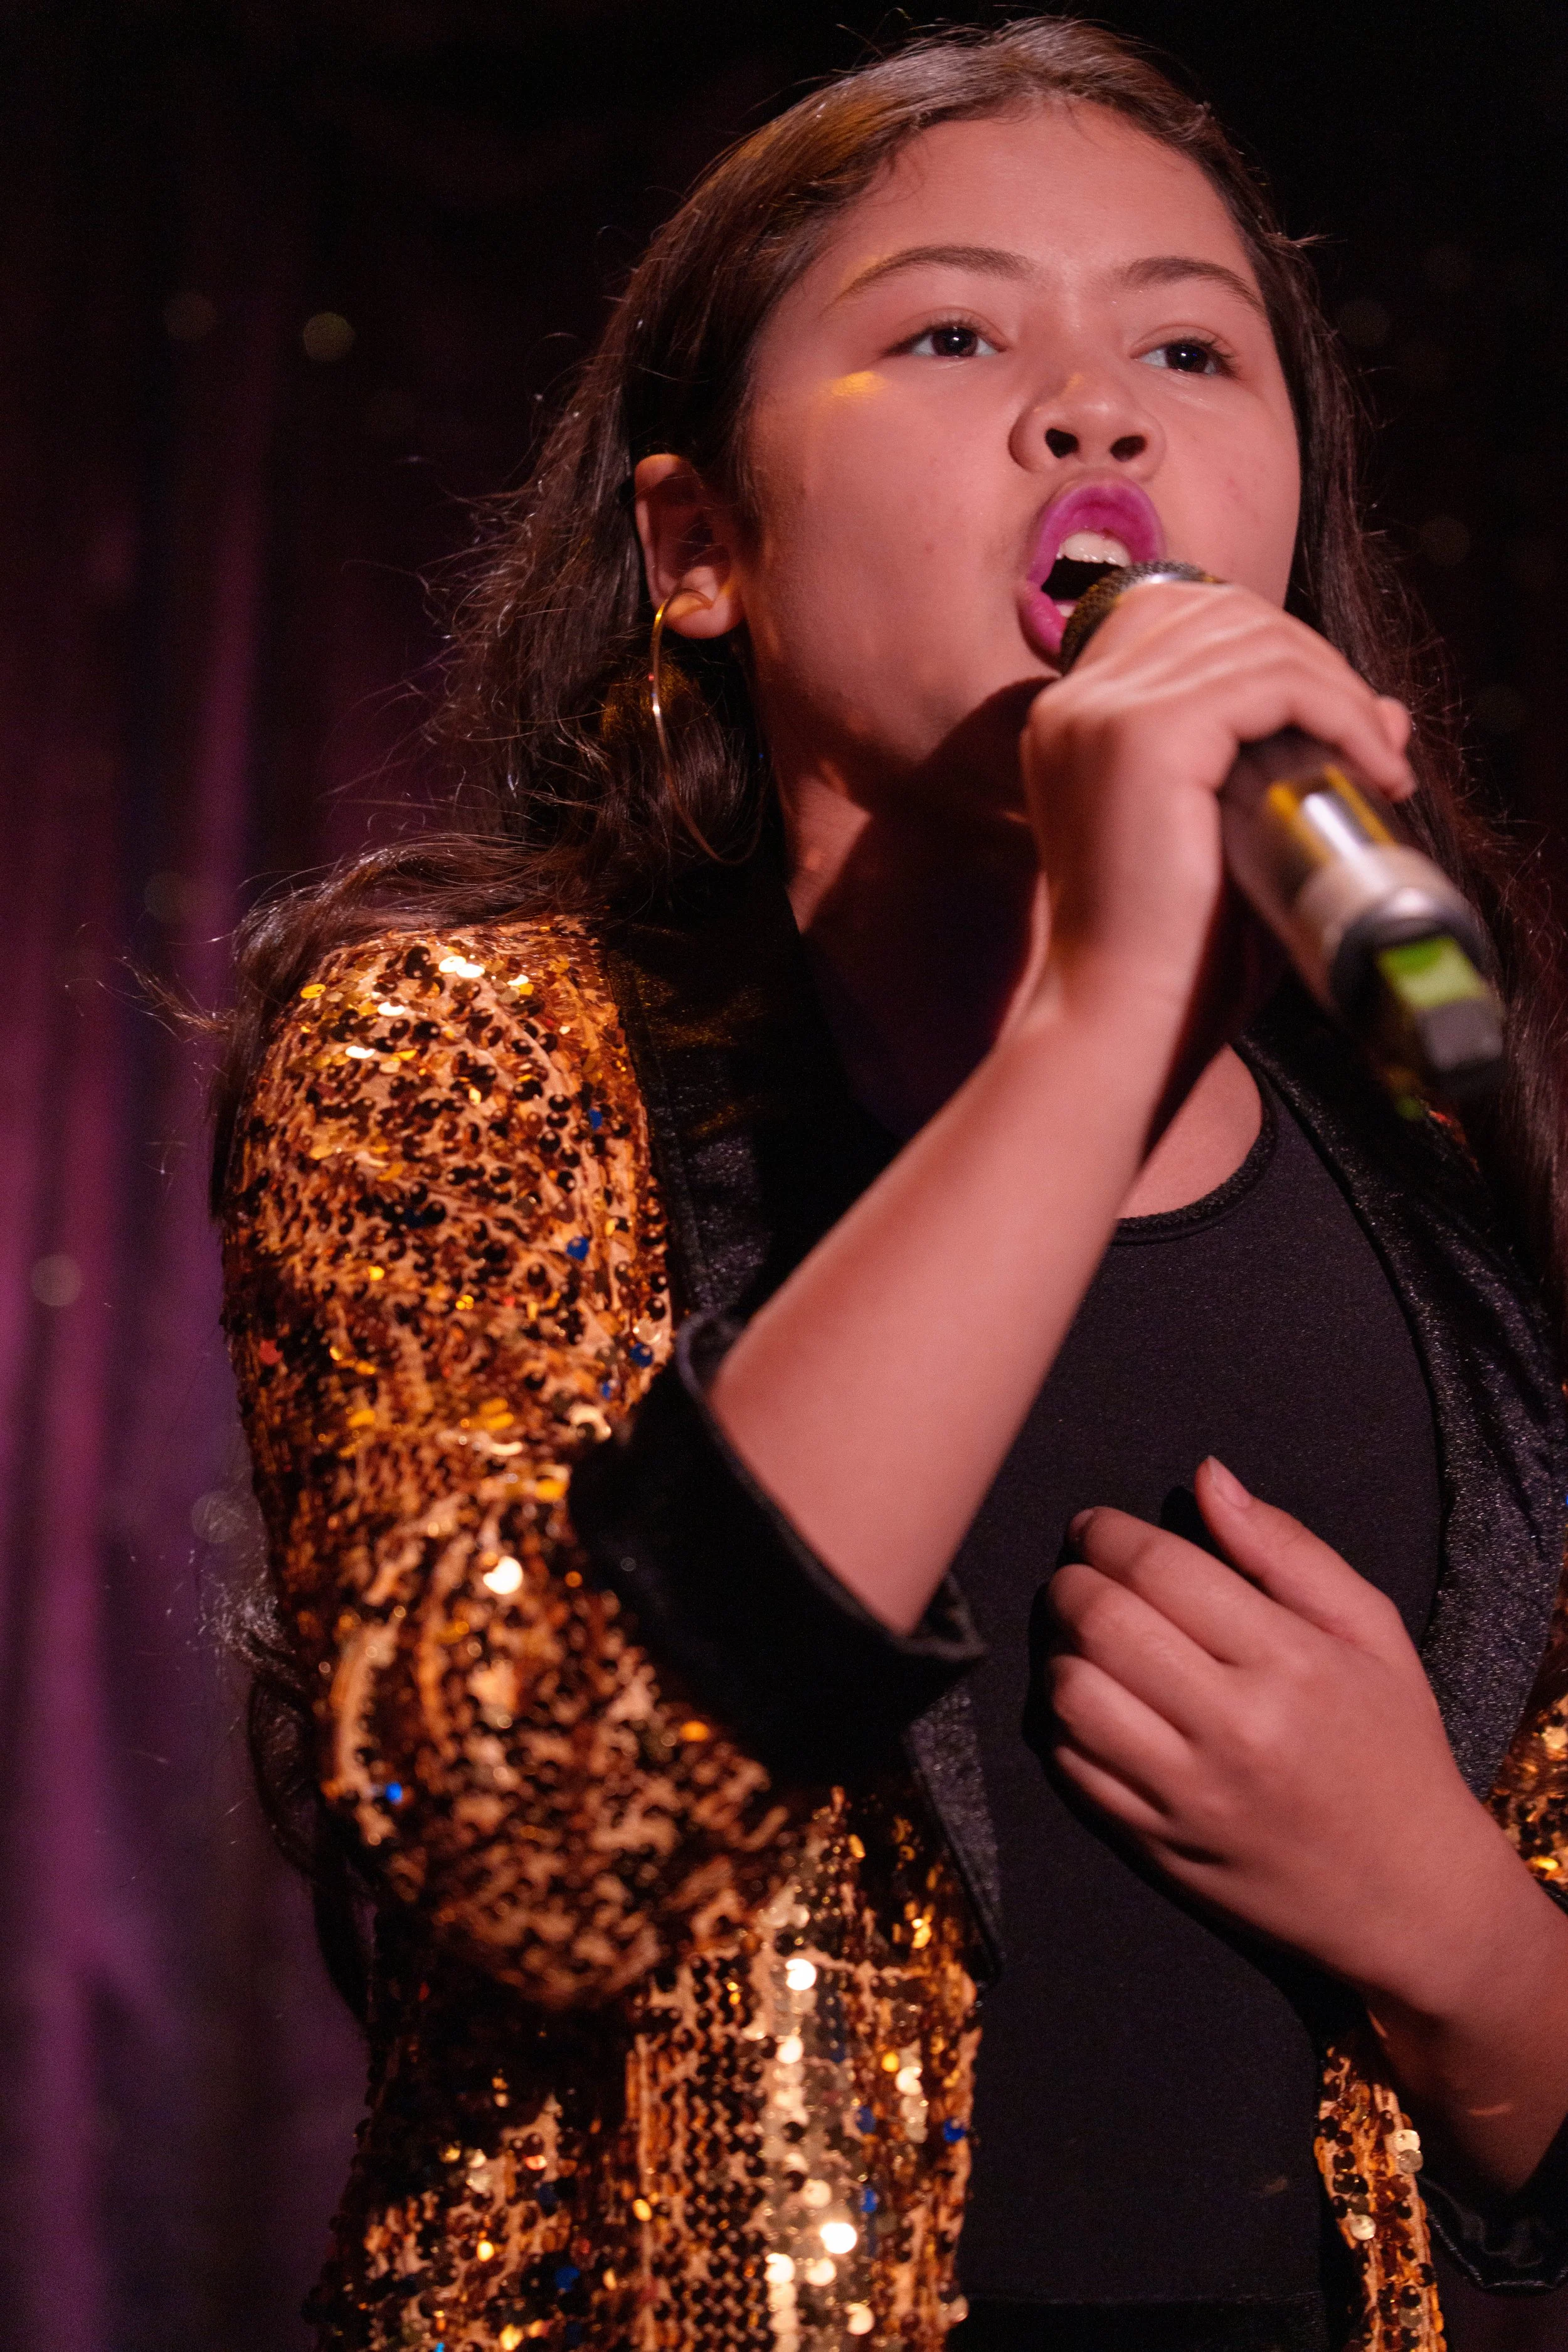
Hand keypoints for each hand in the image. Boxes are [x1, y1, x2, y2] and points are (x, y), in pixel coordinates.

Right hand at [1020, 581, 1413, 1053]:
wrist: (1123, 1022)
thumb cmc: (1174, 959)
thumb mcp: (1236, 841)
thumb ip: (1294, 767)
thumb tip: (1385, 712)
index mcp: (1078, 724)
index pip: (1187, 620)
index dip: (1276, 653)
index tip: (1334, 727)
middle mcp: (1077, 703)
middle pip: (1226, 614)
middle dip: (1316, 665)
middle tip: (1371, 744)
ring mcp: (1104, 711)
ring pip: (1259, 641)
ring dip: (1340, 692)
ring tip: (1380, 764)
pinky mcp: (1147, 732)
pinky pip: (1273, 681)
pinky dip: (1340, 714)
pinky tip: (1371, 769)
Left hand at [1049, 1457, 1567, 2191]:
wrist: (1412, 1899)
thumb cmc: (1394, 1749)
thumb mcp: (1371, 1632)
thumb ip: (1284, 1548)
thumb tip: (1208, 1476)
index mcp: (1290, 1662)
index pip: (1159, 1568)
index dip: (1107, 1532)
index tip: (1098, 1527)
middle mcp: (1234, 1728)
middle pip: (1101, 1622)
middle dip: (1072, 1580)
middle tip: (1082, 1574)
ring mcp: (1188, 1794)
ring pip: (1070, 1693)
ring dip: (1060, 1651)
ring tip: (1086, 1638)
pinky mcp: (1156, 1845)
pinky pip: (1070, 1768)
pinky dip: (1062, 1724)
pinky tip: (1094, 1703)